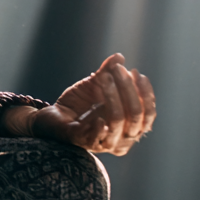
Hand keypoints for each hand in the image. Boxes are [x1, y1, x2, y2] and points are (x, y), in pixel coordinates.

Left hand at [30, 54, 155, 155]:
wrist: (52, 115)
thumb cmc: (78, 103)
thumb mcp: (94, 85)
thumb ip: (107, 73)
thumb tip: (119, 57)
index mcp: (129, 126)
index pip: (147, 114)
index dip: (146, 94)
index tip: (137, 73)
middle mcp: (121, 138)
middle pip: (135, 116)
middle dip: (128, 90)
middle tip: (118, 70)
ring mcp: (103, 142)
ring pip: (117, 122)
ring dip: (112, 97)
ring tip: (104, 77)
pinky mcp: (82, 142)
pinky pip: (95, 139)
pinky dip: (98, 129)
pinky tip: (97, 117)